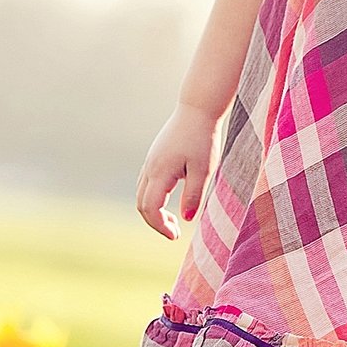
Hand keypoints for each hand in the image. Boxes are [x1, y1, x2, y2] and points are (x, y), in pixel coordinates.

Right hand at [136, 103, 220, 236]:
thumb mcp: (204, 169)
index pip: (150, 208)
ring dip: (154, 211)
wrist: (197, 110)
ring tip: (174, 220)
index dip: (160, 226)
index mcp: (160, 173)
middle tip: (175, 233)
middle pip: (142, 204)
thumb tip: (186, 219)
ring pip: (142, 194)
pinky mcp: (154, 157)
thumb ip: (194, 195)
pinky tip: (170, 201)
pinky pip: (146, 184)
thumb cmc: (203, 138)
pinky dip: (154, 199)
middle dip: (156, 222)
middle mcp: (150, 168)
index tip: (175, 236)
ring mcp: (150, 162)